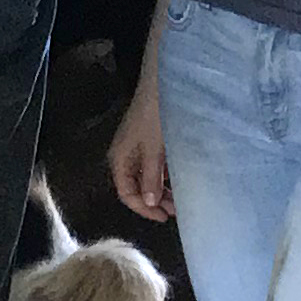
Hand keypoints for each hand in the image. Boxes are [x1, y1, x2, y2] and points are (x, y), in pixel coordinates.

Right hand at [110, 71, 172, 222]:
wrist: (160, 84)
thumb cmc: (154, 115)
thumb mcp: (154, 149)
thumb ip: (151, 176)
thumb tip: (150, 202)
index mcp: (120, 159)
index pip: (127, 194)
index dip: (144, 208)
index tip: (165, 216)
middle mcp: (125, 157)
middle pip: (135, 188)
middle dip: (154, 201)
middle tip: (176, 209)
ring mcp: (136, 149)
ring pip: (146, 178)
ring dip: (161, 190)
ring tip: (179, 197)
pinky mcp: (148, 142)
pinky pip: (153, 166)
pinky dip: (164, 176)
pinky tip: (177, 178)